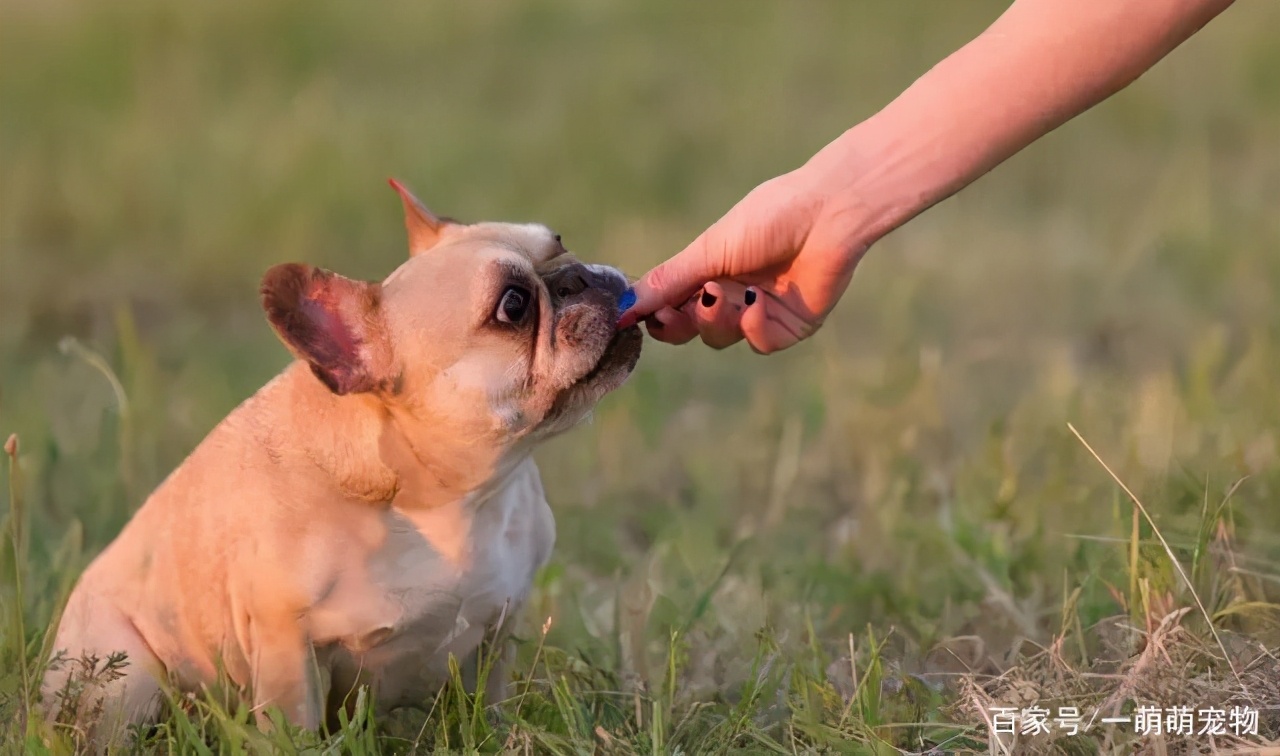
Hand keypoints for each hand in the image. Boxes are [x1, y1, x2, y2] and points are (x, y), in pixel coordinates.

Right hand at [617, 166, 872, 353]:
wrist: (827, 215)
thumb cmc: (768, 219)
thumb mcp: (708, 250)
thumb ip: (667, 282)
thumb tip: (621, 310)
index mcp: (708, 270)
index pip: (670, 304)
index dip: (656, 313)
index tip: (643, 313)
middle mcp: (730, 293)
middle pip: (689, 328)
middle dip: (679, 322)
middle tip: (676, 311)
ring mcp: (759, 312)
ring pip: (719, 338)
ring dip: (715, 319)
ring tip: (725, 293)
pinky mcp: (789, 327)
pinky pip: (757, 343)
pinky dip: (752, 326)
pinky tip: (757, 302)